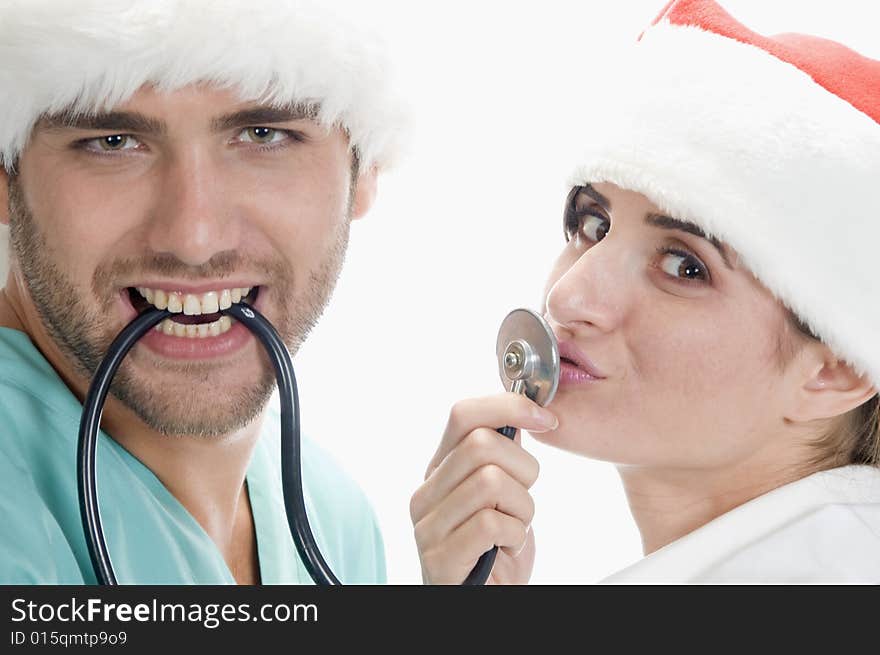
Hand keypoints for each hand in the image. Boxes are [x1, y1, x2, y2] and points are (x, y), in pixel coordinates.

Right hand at [410, 393, 556, 583]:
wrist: (483, 599)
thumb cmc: (495, 549)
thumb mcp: (501, 494)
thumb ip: (502, 456)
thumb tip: (523, 411)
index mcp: (439, 470)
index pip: (464, 414)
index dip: (509, 406)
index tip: (545, 418)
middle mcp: (425, 492)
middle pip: (482, 444)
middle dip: (523, 469)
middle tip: (523, 498)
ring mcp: (428, 526)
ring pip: (490, 481)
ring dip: (521, 508)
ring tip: (514, 527)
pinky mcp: (440, 557)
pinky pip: (490, 523)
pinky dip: (514, 535)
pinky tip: (507, 548)